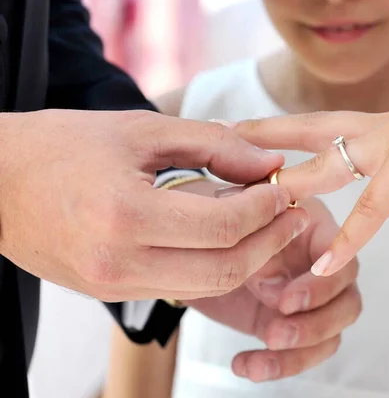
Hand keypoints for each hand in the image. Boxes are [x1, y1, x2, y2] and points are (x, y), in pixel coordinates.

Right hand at [0, 109, 307, 300]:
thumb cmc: (62, 146)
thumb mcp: (140, 130)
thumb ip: (213, 145)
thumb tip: (270, 161)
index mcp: (125, 215)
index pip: (223, 226)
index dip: (265, 209)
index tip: (282, 188)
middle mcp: (120, 263)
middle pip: (225, 269)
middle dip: (270, 241)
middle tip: (292, 214)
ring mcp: (115, 286)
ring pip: (208, 287)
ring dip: (249, 258)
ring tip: (269, 225)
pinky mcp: (113, 292)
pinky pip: (181, 289)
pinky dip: (215, 267)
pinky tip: (229, 239)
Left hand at [183, 197, 360, 381]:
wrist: (200, 244)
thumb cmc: (226, 222)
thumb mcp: (238, 224)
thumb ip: (259, 245)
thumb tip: (276, 285)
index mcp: (316, 230)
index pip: (342, 259)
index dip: (323, 284)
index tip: (289, 300)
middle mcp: (321, 266)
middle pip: (346, 303)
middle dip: (314, 324)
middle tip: (276, 332)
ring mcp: (310, 300)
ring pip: (330, 335)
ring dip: (299, 352)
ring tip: (262, 356)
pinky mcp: (291, 325)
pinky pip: (301, 353)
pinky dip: (276, 365)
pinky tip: (245, 365)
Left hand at [230, 74, 388, 275]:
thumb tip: (385, 172)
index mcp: (382, 125)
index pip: (320, 125)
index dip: (283, 129)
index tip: (250, 135)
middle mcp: (382, 128)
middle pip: (311, 128)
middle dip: (268, 134)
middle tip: (227, 140)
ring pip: (331, 162)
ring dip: (293, 184)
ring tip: (256, 201)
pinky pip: (374, 204)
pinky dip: (350, 234)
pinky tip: (325, 259)